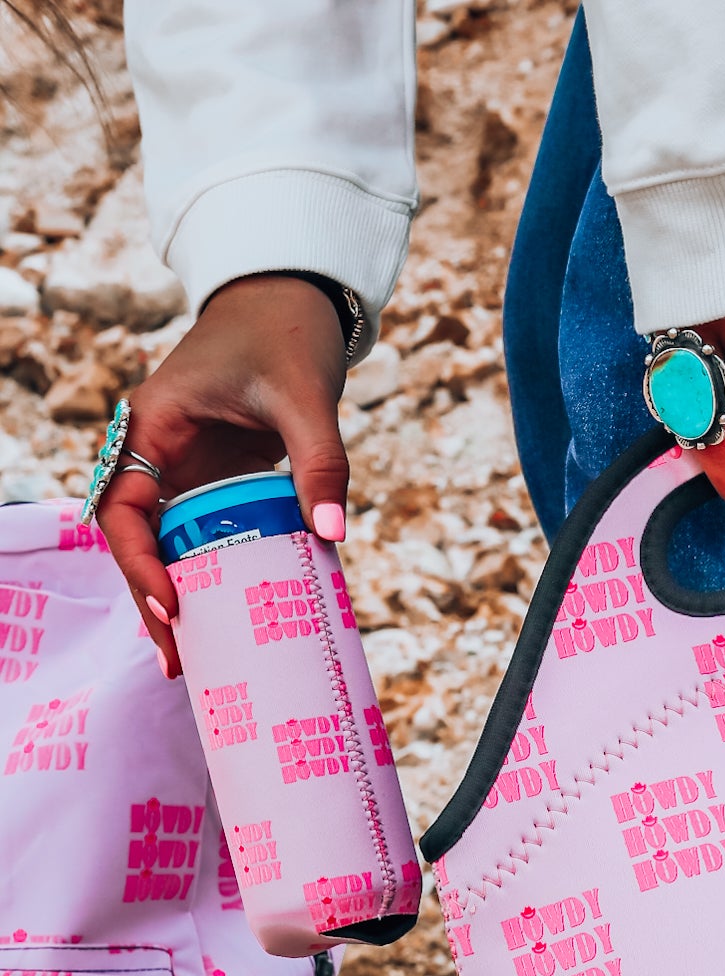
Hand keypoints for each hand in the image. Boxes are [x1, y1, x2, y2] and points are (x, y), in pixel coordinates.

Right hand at [96, 275, 348, 678]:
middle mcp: (155, 450)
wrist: (293, 298)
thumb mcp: (305, 395)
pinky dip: (206, 576)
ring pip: (162, 544)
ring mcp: (181, 467)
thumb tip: (334, 533)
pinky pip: (199, 535)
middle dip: (150, 600)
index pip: (124, 508)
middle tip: (176, 661)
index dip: (140, 563)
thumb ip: (319, 461)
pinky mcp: (212, 478)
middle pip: (135, 539)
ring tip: (191, 660)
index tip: (170, 607)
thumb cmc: (285, 333)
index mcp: (153, 424)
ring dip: (173, 598)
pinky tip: (225, 620)